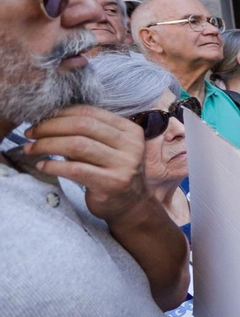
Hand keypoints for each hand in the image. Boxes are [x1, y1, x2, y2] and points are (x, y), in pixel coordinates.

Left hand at [23, 106, 151, 222]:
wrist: (131, 203)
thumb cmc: (112, 171)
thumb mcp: (108, 146)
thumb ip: (88, 133)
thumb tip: (48, 119)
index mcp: (130, 130)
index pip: (90, 112)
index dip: (60, 113)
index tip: (40, 118)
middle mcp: (130, 145)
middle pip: (82, 126)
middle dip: (50, 127)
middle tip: (30, 132)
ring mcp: (123, 165)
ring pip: (77, 145)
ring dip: (47, 145)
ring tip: (30, 148)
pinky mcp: (111, 183)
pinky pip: (75, 170)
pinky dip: (53, 165)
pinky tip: (42, 165)